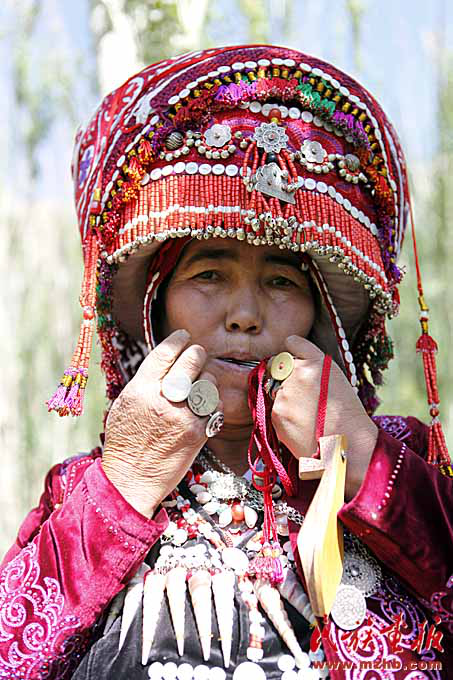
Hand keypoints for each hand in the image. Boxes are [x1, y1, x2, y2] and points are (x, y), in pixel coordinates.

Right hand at [102, 329, 218, 516]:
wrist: (131, 480)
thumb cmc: (125, 442)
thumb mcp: (126, 404)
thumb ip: (146, 382)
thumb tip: (167, 361)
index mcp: (140, 389)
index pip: (165, 353)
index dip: (178, 340)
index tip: (185, 335)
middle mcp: (163, 399)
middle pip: (192, 361)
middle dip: (197, 354)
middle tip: (198, 355)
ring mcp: (183, 416)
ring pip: (208, 382)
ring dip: (207, 380)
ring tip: (199, 386)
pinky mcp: (198, 433)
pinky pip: (216, 406)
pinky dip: (213, 403)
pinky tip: (205, 407)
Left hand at [271, 335, 377, 500]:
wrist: (347, 446)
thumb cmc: (347, 416)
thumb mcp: (336, 381)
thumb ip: (313, 370)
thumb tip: (291, 367)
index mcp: (317, 361)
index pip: (292, 342)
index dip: (291, 352)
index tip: (292, 360)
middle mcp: (299, 371)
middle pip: (277, 364)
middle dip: (283, 375)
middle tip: (300, 394)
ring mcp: (285, 391)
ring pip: (273, 387)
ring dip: (283, 396)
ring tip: (305, 414)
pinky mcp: (276, 412)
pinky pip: (273, 407)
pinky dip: (283, 415)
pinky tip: (301, 424)